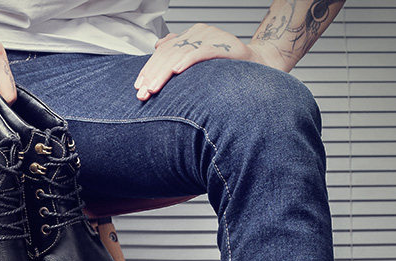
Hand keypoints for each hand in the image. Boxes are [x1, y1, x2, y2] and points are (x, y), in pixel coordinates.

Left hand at [134, 23, 282, 101]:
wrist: (257, 63)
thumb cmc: (227, 65)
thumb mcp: (198, 59)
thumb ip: (179, 51)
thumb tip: (157, 46)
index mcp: (191, 35)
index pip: (163, 52)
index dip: (149, 69)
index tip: (138, 87)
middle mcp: (198, 33)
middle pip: (168, 54)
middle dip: (152, 75)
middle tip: (141, 93)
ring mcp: (210, 36)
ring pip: (179, 54)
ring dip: (163, 74)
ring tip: (152, 88)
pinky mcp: (221, 44)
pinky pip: (200, 52)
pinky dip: (186, 62)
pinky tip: (175, 72)